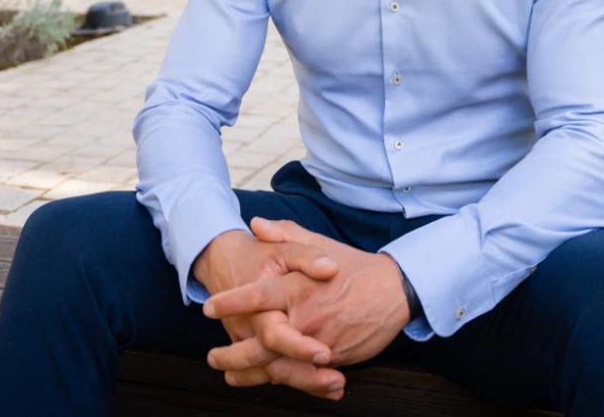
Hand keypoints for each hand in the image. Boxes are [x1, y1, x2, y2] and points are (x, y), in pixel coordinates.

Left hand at [203, 218, 410, 392]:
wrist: (394, 290)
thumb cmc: (354, 266)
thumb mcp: (320, 244)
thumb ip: (285, 234)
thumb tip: (256, 224)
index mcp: (299, 287)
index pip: (258, 297)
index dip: (231, 302)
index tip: (208, 306)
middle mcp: (307, 317)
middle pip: (261, 342)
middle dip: (233, 354)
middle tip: (212, 356)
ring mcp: (320, 341)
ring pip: (279, 365)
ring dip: (251, 374)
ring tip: (230, 375)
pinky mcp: (334, 359)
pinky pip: (303, 374)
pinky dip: (282, 380)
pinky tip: (264, 381)